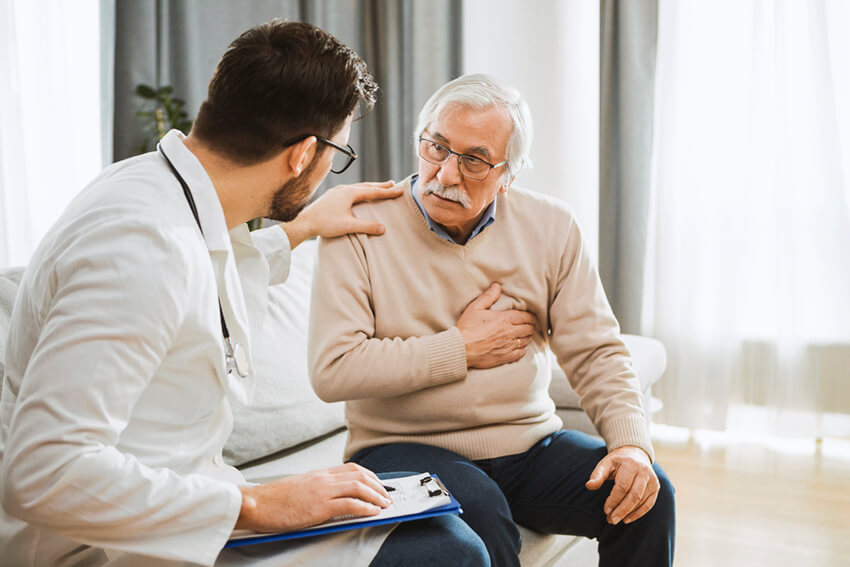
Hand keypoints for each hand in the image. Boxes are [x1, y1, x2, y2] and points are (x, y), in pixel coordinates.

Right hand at [235, 462, 391, 532]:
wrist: (256, 503)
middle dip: (378, 486)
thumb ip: (317, 488)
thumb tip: (332, 496)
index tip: (380, 484)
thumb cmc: (274, 500)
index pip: (352, 469)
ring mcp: (321, 491)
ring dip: (376, 496)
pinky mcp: (318, 506)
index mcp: (319, 474)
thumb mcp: (300, 488)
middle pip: (359, 475)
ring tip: (385, 504)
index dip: (370, 476)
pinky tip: (372, 512)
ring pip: (358, 487)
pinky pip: (348, 504)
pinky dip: (364, 507)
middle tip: (388, 496)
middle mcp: (323, 479)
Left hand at [281, 181, 401, 248]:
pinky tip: (357, 195)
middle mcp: (344, 189)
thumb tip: (383, 228)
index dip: (387, 192)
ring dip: (369, 187)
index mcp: (350, 193)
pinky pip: (350, 191)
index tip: (399, 191)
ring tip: (377, 188)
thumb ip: (367, 226)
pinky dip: (359, 191)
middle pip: (366, 186)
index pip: (373, 192)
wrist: (304, 222)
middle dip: (380, 186)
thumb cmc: (325, 224)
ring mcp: (336, 192)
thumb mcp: (348, 226)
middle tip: (392, 184)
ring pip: (357, 187)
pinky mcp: (331, 197)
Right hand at [456, 283, 537, 368]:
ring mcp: (508, 346)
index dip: (530, 316)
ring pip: (525, 340)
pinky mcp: (505, 357)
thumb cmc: (466, 328)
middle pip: (528, 328)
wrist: (460, 349)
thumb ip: (488, 297)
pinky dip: (523, 348)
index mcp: (503, 319)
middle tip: (531, 323)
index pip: (524, 316)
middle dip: (531, 325)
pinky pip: (520, 353)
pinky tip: (521, 346)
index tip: (531, 315)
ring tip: (527, 333)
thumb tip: (497, 286)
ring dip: (528, 336)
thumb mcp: (475, 308)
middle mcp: (509, 333)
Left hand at [585, 446, 658, 524]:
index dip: (614, 500)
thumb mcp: (605, 464)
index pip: (623, 486)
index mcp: (630, 464)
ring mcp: (652, 480)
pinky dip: (638, 513)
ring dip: (628, 513)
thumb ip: (597, 475)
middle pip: (634, 495)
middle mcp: (644, 472)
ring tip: (615, 519)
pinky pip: (649, 504)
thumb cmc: (617, 462)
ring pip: (642, 501)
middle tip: (611, 520)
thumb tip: (589, 486)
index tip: (605, 510)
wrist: (635, 454)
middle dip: (622, 510)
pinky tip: (627, 519)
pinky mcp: (656, 487)